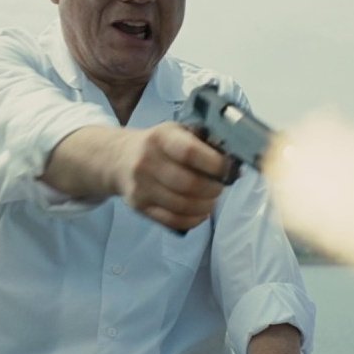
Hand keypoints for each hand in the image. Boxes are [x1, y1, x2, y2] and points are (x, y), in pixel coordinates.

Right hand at [41, 123, 233, 230]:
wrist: (118, 158)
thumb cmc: (158, 145)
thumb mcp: (176, 132)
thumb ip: (203, 143)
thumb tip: (236, 165)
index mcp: (160, 138)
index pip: (189, 152)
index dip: (214, 163)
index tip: (227, 168)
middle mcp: (147, 162)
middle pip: (189, 184)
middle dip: (213, 188)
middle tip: (220, 186)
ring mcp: (141, 187)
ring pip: (182, 205)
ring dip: (205, 206)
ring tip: (211, 199)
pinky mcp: (139, 206)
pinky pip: (171, 220)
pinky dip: (192, 219)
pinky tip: (200, 212)